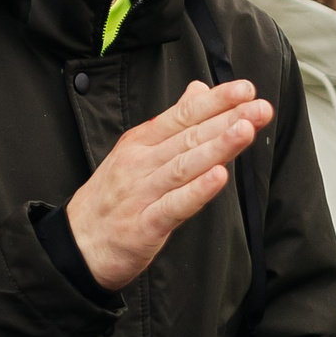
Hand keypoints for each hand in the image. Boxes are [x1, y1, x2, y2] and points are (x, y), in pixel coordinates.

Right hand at [65, 79, 270, 291]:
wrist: (75, 247)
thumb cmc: (111, 199)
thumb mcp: (135, 152)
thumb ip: (171, 122)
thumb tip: (197, 90)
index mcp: (140, 142)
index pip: (182, 114)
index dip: (215, 100)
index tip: (245, 89)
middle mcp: (140, 163)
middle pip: (188, 137)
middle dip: (227, 120)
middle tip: (260, 108)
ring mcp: (140, 194)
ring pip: (184, 166)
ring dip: (217, 147)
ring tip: (245, 131)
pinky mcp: (143, 226)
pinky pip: (174, 206)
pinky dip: (197, 191)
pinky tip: (218, 178)